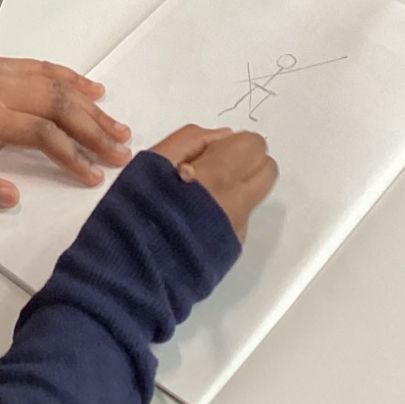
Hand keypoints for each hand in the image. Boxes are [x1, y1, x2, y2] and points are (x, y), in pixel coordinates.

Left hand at [0, 57, 131, 208]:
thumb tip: (13, 197)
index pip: (41, 133)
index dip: (71, 154)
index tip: (93, 176)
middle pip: (58, 105)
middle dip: (93, 129)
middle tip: (121, 151)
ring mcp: (0, 71)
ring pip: (57, 84)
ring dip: (91, 106)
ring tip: (118, 127)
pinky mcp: (0, 64)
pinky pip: (44, 67)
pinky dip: (73, 78)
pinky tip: (95, 90)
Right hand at [151, 124, 277, 242]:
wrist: (136, 266)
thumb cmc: (139, 207)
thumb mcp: (154, 159)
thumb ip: (193, 139)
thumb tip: (224, 137)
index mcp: (218, 174)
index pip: (254, 145)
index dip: (237, 143)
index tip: (218, 150)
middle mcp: (236, 201)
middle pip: (268, 170)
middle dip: (249, 162)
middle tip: (220, 166)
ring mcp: (237, 227)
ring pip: (257, 195)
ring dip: (241, 187)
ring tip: (208, 193)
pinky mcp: (234, 247)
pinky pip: (242, 218)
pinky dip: (228, 211)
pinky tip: (200, 218)